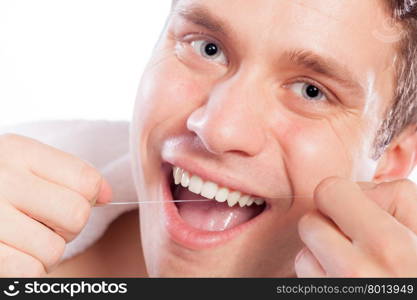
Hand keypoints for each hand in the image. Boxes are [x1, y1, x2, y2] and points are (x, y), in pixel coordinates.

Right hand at [0, 134, 110, 276]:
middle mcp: (0, 179)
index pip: (86, 180)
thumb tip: (108, 195)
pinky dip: (28, 269)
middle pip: (76, 215)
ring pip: (54, 249)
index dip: (89, 197)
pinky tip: (10, 252)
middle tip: (44, 222)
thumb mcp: (27, 165)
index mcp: (18, 152)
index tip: (67, 199)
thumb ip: (70, 175)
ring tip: (22, 236)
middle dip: (68, 226)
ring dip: (45, 251)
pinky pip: (29, 271)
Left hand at [295, 176, 416, 276]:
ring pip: (304, 256)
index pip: (329, 192)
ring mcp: (336, 296)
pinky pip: (308, 284)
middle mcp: (356, 276)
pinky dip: (322, 280)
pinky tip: (349, 286)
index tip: (354, 205)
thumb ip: (399, 200)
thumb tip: (359, 192)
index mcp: (390, 248)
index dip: (341, 195)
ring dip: (323, 257)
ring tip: (357, 268)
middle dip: (329, 225)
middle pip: (309, 223)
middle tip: (356, 238)